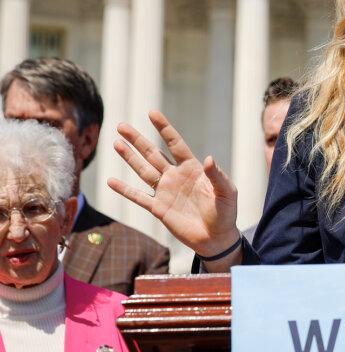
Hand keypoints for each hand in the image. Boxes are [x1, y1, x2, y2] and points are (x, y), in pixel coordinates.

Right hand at [108, 110, 240, 258]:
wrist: (217, 238)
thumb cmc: (226, 213)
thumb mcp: (226, 192)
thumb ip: (218, 176)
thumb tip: (209, 158)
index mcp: (193, 169)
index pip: (175, 144)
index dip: (164, 129)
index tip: (152, 113)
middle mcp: (176, 176)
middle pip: (153, 154)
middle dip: (137, 140)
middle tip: (121, 126)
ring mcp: (165, 192)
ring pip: (143, 171)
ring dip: (129, 158)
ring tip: (116, 143)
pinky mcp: (159, 209)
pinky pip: (139, 197)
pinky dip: (125, 190)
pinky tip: (111, 181)